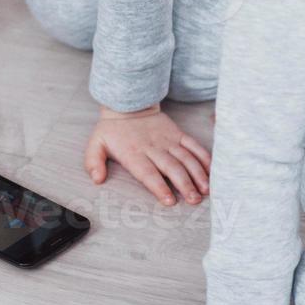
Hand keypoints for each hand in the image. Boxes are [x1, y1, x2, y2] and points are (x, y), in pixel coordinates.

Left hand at [84, 105, 210, 205]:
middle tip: (194, 200)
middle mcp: (153, 147)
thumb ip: (94, 162)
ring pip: (186, 158)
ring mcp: (168, 140)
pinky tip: (211, 171)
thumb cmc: (112, 129)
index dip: (159, 187)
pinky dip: (204, 158)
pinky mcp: (178, 134)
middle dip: (185, 185)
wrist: (129, 103)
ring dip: (197, 174)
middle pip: (172, 168)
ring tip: (206, 190)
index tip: (170, 200)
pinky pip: (193, 145)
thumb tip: (97, 179)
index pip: (148, 173)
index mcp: (134, 153)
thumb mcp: (96, 144)